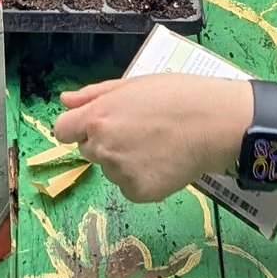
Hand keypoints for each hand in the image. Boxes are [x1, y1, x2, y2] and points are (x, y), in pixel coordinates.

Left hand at [52, 74, 245, 203]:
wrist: (214, 124)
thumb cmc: (177, 95)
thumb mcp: (132, 85)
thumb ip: (93, 94)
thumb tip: (65, 101)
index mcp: (97, 117)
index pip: (62, 130)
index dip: (78, 126)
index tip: (96, 124)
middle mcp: (102, 147)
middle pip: (87, 149)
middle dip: (104, 141)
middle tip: (137, 130)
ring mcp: (119, 173)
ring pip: (109, 168)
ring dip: (123, 160)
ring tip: (155, 144)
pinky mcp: (138, 193)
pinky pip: (128, 186)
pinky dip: (140, 177)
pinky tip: (162, 162)